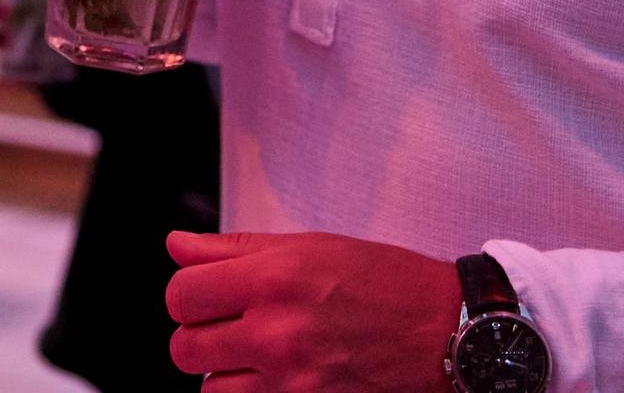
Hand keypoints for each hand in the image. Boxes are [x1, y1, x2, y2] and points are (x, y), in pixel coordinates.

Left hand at [165, 230, 461, 390]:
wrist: (445, 331)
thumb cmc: (385, 283)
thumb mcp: (308, 247)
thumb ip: (234, 249)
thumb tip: (178, 246)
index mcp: (272, 279)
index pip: (181, 296)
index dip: (187, 296)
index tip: (203, 297)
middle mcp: (277, 332)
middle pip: (185, 349)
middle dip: (200, 337)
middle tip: (228, 329)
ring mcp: (292, 380)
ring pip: (211, 391)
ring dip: (223, 375)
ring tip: (253, 357)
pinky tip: (273, 378)